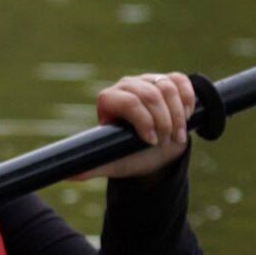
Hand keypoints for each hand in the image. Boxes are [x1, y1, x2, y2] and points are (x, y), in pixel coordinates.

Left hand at [78, 73, 195, 180]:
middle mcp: (126, 85)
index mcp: (109, 100)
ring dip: (177, 115)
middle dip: (163, 121)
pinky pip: (180, 80)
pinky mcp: (168, 79)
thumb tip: (68, 175)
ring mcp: (148, 79)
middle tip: (166, 142)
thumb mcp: (112, 163)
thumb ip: (92, 166)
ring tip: (177, 136)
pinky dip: (187, 98)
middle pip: (150, 94)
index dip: (145, 121)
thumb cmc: (129, 155)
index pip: (129, 102)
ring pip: (167, 87)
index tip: (151, 141)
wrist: (154, 152)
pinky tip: (187, 115)